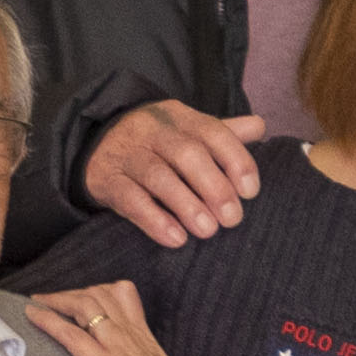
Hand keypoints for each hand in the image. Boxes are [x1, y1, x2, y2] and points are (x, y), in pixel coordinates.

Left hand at [28, 278, 230, 355]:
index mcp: (143, 333)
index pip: (120, 293)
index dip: (94, 290)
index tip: (78, 295)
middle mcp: (130, 332)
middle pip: (97, 294)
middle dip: (71, 292)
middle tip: (50, 298)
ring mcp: (117, 346)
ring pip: (84, 306)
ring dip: (56, 300)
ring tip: (38, 302)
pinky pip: (72, 335)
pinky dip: (49, 321)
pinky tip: (33, 315)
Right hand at [85, 100, 269, 244]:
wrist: (95, 142)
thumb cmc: (156, 143)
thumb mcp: (187, 131)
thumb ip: (224, 133)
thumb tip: (260, 127)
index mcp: (180, 117)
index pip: (213, 131)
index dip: (235, 159)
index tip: (251, 191)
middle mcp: (153, 131)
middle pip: (187, 153)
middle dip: (214, 186)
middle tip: (233, 219)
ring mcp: (128, 154)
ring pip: (158, 176)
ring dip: (186, 205)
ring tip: (208, 231)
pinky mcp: (107, 179)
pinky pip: (129, 199)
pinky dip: (154, 220)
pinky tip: (176, 238)